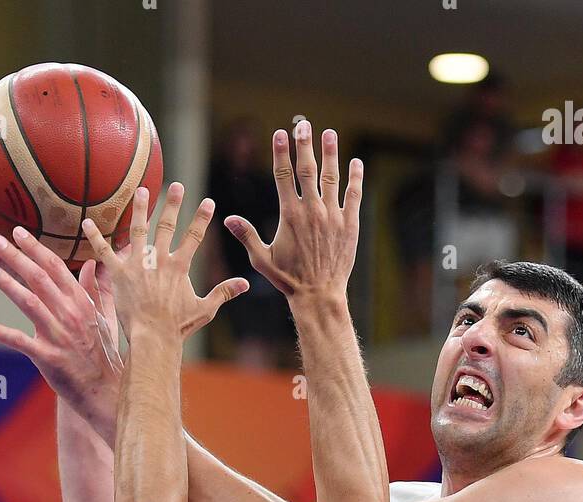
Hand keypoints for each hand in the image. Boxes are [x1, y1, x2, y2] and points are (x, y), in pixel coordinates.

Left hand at [0, 221, 122, 425]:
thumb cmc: (103, 353)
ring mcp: (59, 336)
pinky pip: (22, 342)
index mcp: (82, 302)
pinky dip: (3, 334)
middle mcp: (70, 314)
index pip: (56, 267)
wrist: (105, 390)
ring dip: (7, 284)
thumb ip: (98, 289)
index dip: (35, 248)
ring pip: (29, 302)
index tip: (18, 232)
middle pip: (39, 278)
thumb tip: (93, 263)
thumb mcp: (105, 318)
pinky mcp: (48, 357)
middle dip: (16, 257)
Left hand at [81, 183, 247, 342]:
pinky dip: (94, 236)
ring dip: (140, 209)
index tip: (208, 202)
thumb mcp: (205, 309)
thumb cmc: (179, 327)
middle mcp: (159, 259)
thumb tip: (246, 284)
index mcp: (179, 266)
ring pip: (138, 229)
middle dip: (173, 203)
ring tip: (142, 191)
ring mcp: (138, 264)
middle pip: (167, 225)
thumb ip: (224, 292)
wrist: (154, 336)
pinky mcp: (118, 273)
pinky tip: (86, 221)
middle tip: (176, 186)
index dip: (202, 218)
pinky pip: (104, 251)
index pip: (194, 236)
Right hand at [224, 122, 362, 302]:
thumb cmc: (288, 280)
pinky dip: (355, 177)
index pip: (283, 175)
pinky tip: (355, 163)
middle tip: (303, 125)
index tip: (280, 134)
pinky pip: (354, 195)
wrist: (319, 295)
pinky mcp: (349, 224)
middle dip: (304, 144)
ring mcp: (333, 216)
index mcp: (290, 215)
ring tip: (328, 134)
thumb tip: (227, 219)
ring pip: (332, 177)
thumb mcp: (262, 259)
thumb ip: (247, 235)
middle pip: (307, 169)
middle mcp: (312, 210)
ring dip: (330, 154)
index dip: (281, 152)